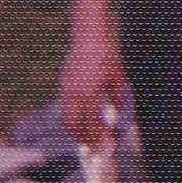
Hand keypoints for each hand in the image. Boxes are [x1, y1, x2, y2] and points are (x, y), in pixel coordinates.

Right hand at [60, 33, 126, 147]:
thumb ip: (117, 96)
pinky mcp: (63, 83)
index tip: (107, 144)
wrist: (90, 36)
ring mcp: (66, 89)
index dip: (100, 136)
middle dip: (83, 138)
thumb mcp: (118, 75)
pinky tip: (81, 117)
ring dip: (75, 129)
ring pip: (66, 117)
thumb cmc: (107, 55)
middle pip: (74, 125)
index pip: (94, 123)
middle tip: (92, 146)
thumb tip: (116, 112)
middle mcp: (75, 95)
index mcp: (91, 94)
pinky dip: (72, 115)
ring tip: (84, 135)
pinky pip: (65, 105)